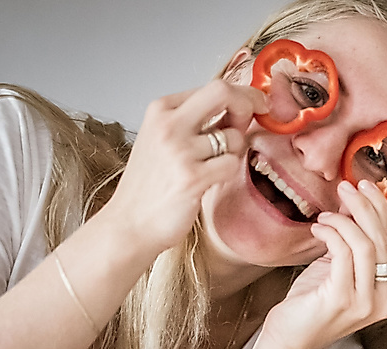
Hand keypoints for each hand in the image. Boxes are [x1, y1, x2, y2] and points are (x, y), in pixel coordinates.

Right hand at [101, 80, 267, 255]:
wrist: (129, 223)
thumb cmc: (151, 184)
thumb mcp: (164, 139)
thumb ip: (196, 120)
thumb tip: (239, 105)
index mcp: (160, 109)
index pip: (214, 86)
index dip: (241, 96)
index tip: (255, 105)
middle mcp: (168, 124)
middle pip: (223, 92)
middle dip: (249, 103)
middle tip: (257, 118)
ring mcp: (179, 150)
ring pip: (234, 136)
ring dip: (235, 151)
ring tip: (215, 164)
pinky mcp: (192, 177)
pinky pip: (231, 164)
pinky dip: (228, 171)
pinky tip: (211, 179)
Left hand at [259, 180, 386, 348]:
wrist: (289, 341)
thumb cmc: (312, 305)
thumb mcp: (340, 269)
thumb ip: (355, 245)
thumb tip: (356, 205)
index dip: (379, 210)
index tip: (364, 186)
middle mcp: (385, 299)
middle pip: (382, 240)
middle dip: (365, 206)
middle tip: (348, 186)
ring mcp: (366, 302)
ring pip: (366, 244)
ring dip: (346, 219)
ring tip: (327, 212)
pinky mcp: (342, 299)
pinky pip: (343, 253)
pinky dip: (331, 232)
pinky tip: (318, 226)